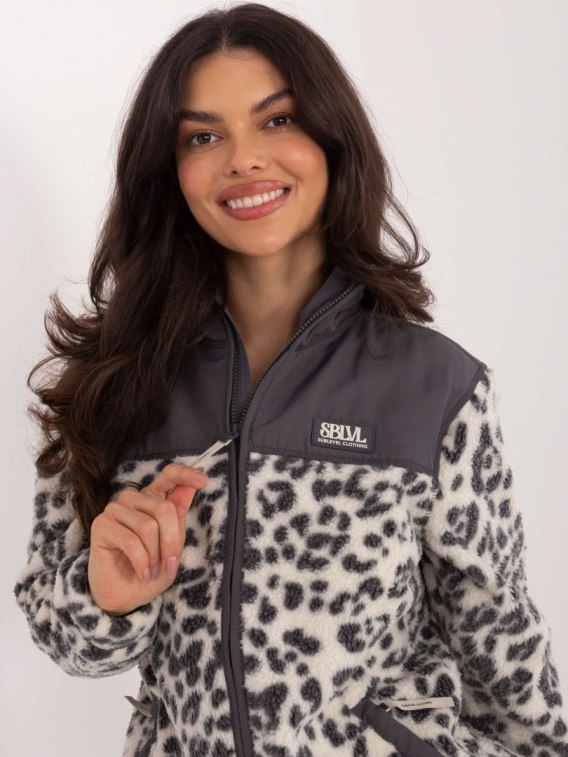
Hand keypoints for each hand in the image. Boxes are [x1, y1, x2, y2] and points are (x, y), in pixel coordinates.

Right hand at [88, 463, 209, 615]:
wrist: (126, 596)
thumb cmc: (152, 569)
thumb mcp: (174, 544)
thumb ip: (179, 513)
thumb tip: (196, 479)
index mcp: (153, 498)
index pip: (169, 475)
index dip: (186, 475)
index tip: (205, 480)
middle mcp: (133, 499)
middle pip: (163, 508)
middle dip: (171, 542)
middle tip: (169, 566)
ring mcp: (115, 509)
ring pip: (148, 526)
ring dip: (155, 556)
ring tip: (153, 571)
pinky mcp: (102, 525)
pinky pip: (131, 541)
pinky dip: (142, 562)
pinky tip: (143, 573)